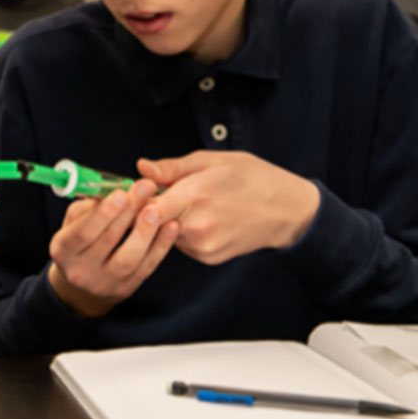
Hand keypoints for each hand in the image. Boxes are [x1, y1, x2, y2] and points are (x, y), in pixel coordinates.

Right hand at [46, 179, 177, 317]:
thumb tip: (111, 189)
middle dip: (128, 212)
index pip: (83, 232)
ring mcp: (104, 283)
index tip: (121, 192)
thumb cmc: (79, 241)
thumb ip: (89, 207)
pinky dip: (161, 246)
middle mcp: (81, 270)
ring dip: (145, 231)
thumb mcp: (73, 222)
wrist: (83, 282)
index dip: (103, 213)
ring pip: (128, 258)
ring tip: (156, 210)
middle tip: (145, 188)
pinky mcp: (126, 289)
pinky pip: (146, 267)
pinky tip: (170, 226)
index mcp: (62, 250)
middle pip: (108, 240)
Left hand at [138, 150, 319, 265]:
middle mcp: (198, 226)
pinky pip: (180, 244)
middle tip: (147, 194)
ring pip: (164, 233)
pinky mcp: (208, 258)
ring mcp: (203, 246)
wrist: (287, 210)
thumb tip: (141, 168)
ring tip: (180, 202)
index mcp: (196, 196)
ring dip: (163, 220)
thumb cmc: (252, 178)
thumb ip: (172, 167)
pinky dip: (180, 231)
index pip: (147, 207)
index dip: (134, 199)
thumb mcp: (212, 160)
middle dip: (145, 208)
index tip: (130, 190)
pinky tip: (196, 218)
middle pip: (151, 222)